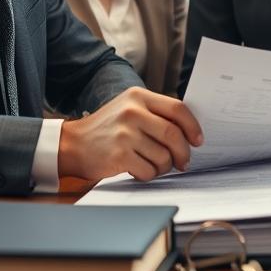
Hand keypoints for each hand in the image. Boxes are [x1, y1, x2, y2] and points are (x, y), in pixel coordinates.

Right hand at [57, 87, 203, 181]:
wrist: (72, 144)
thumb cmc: (107, 129)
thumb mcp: (129, 108)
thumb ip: (155, 114)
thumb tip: (189, 131)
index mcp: (138, 96)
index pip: (178, 109)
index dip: (192, 126)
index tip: (197, 140)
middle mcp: (132, 112)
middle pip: (173, 134)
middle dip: (183, 152)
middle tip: (183, 162)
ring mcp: (125, 133)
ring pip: (163, 155)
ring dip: (165, 166)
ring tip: (156, 166)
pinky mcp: (119, 155)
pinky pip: (148, 169)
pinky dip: (149, 174)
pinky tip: (141, 170)